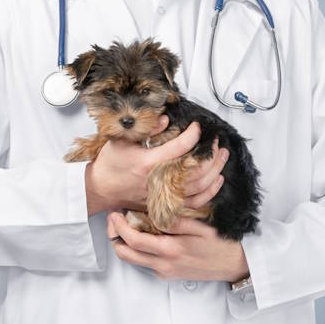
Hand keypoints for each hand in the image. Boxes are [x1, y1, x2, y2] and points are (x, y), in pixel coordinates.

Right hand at [85, 116, 228, 214]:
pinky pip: (195, 202)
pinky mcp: (167, 204)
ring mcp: (165, 195)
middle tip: (217, 141)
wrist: (102, 189)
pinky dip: (210, 191)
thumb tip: (165, 119)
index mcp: (149, 162)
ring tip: (222, 156)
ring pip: (200, 185)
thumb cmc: (111, 164)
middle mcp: (160, 180)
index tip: (197, 127)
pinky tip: (218, 179)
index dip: (193, 135)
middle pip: (196, 168)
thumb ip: (147, 130)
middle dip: (211, 153)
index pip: (180, 147)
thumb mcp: (122, 140)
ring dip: (216, 169)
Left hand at [106, 212, 249, 282]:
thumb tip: (155, 213)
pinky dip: (140, 249)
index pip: (134, 240)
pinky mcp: (168, 275)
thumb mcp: (200, 227)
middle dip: (115, 238)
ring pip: (134, 260)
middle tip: (115, 221)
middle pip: (126, 255)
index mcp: (170, 250)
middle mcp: (164, 265)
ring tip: (128, 225)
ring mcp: (165, 272)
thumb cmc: (221, 244)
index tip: (115, 214)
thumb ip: (176, 221)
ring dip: (125, 244)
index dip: (120, 227)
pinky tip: (147, 235)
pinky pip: (146, 262)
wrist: (235, 265)